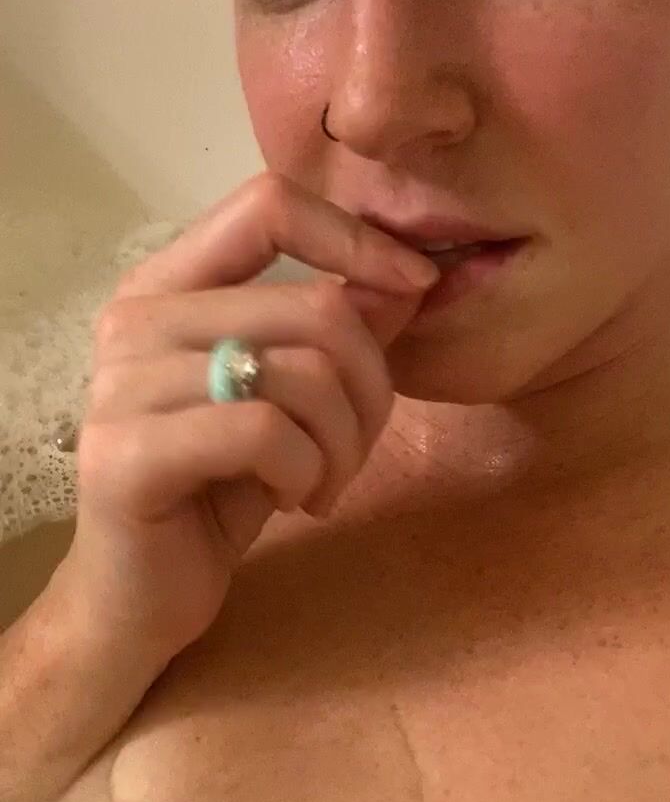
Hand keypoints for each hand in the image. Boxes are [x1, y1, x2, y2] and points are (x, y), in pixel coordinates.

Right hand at [62, 173, 438, 662]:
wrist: (140, 596)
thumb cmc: (218, 491)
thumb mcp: (292, 404)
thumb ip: (335, 334)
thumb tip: (407, 277)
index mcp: (168, 286)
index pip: (266, 205)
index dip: (355, 239)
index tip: (415, 286)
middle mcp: (135, 320)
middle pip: (314, 309)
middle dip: (371, 389)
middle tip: (358, 448)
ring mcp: (122, 385)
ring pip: (301, 374)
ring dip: (344, 444)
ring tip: (322, 484)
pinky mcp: (127, 454)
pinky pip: (265, 433)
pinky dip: (307, 473)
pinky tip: (293, 501)